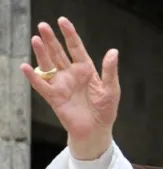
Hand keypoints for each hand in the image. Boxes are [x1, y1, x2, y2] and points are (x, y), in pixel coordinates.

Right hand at [20, 17, 119, 160]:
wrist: (96, 131)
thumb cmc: (105, 110)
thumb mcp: (111, 89)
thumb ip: (110, 71)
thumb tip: (113, 51)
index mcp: (86, 70)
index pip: (76, 48)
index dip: (69, 34)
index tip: (62, 21)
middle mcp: (71, 74)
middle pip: (59, 53)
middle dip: (51, 40)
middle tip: (43, 26)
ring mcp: (61, 84)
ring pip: (48, 65)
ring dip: (41, 53)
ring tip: (36, 39)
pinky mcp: (54, 97)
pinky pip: (42, 85)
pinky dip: (34, 77)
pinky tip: (26, 66)